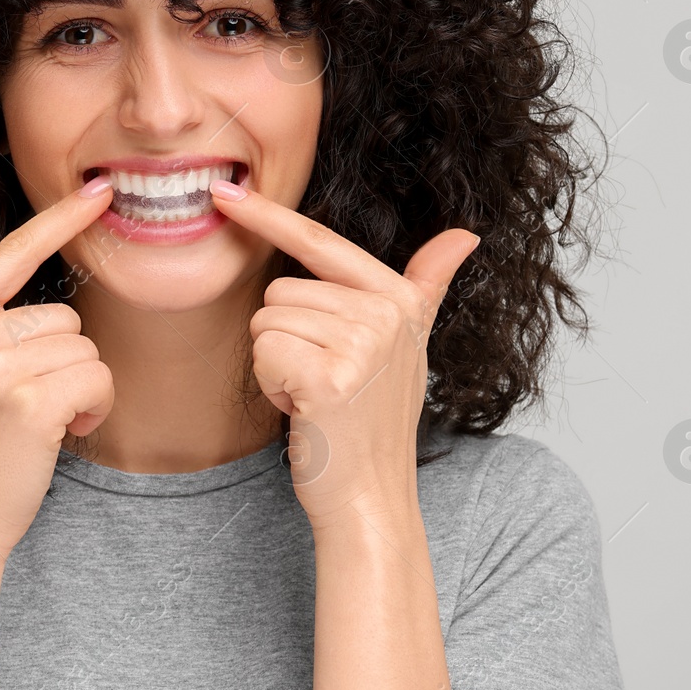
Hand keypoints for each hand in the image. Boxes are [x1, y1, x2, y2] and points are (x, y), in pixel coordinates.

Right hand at [0, 180, 116, 560]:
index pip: (13, 254)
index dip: (59, 221)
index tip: (99, 192)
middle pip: (64, 318)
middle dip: (64, 364)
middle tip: (31, 408)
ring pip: (85, 350)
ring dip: (81, 390)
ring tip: (42, 425)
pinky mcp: (31, 403)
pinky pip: (97, 378)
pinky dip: (94, 409)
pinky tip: (64, 435)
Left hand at [208, 179, 478, 530]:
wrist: (370, 499)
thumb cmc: (371, 424)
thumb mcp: (407, 347)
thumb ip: (425, 286)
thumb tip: (466, 235)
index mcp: (400, 299)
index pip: (321, 242)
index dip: (268, 215)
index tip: (224, 191)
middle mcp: (387, 313)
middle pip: (280, 290)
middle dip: (284, 338)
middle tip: (319, 381)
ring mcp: (362, 344)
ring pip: (267, 320)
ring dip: (277, 363)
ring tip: (314, 395)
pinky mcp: (330, 377)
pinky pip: (264, 350)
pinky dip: (271, 384)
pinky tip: (303, 410)